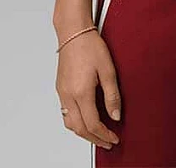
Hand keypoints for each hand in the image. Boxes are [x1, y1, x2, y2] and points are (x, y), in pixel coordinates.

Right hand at [55, 29, 121, 149]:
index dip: (104, 135)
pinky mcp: (60, 88)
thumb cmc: (90, 46)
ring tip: (97, 135)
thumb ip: (112, 95)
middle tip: (107, 143)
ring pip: (70, 123)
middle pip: (79, 129)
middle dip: (94, 139)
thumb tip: (115, 116)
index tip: (114, 138)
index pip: (92, 124)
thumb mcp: (108, 69)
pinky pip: (65, 113)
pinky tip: (85, 119)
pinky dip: (75, 122)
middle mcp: (68, 95)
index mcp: (81, 92)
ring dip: (83, 133)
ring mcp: (62, 93)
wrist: (74, 32)